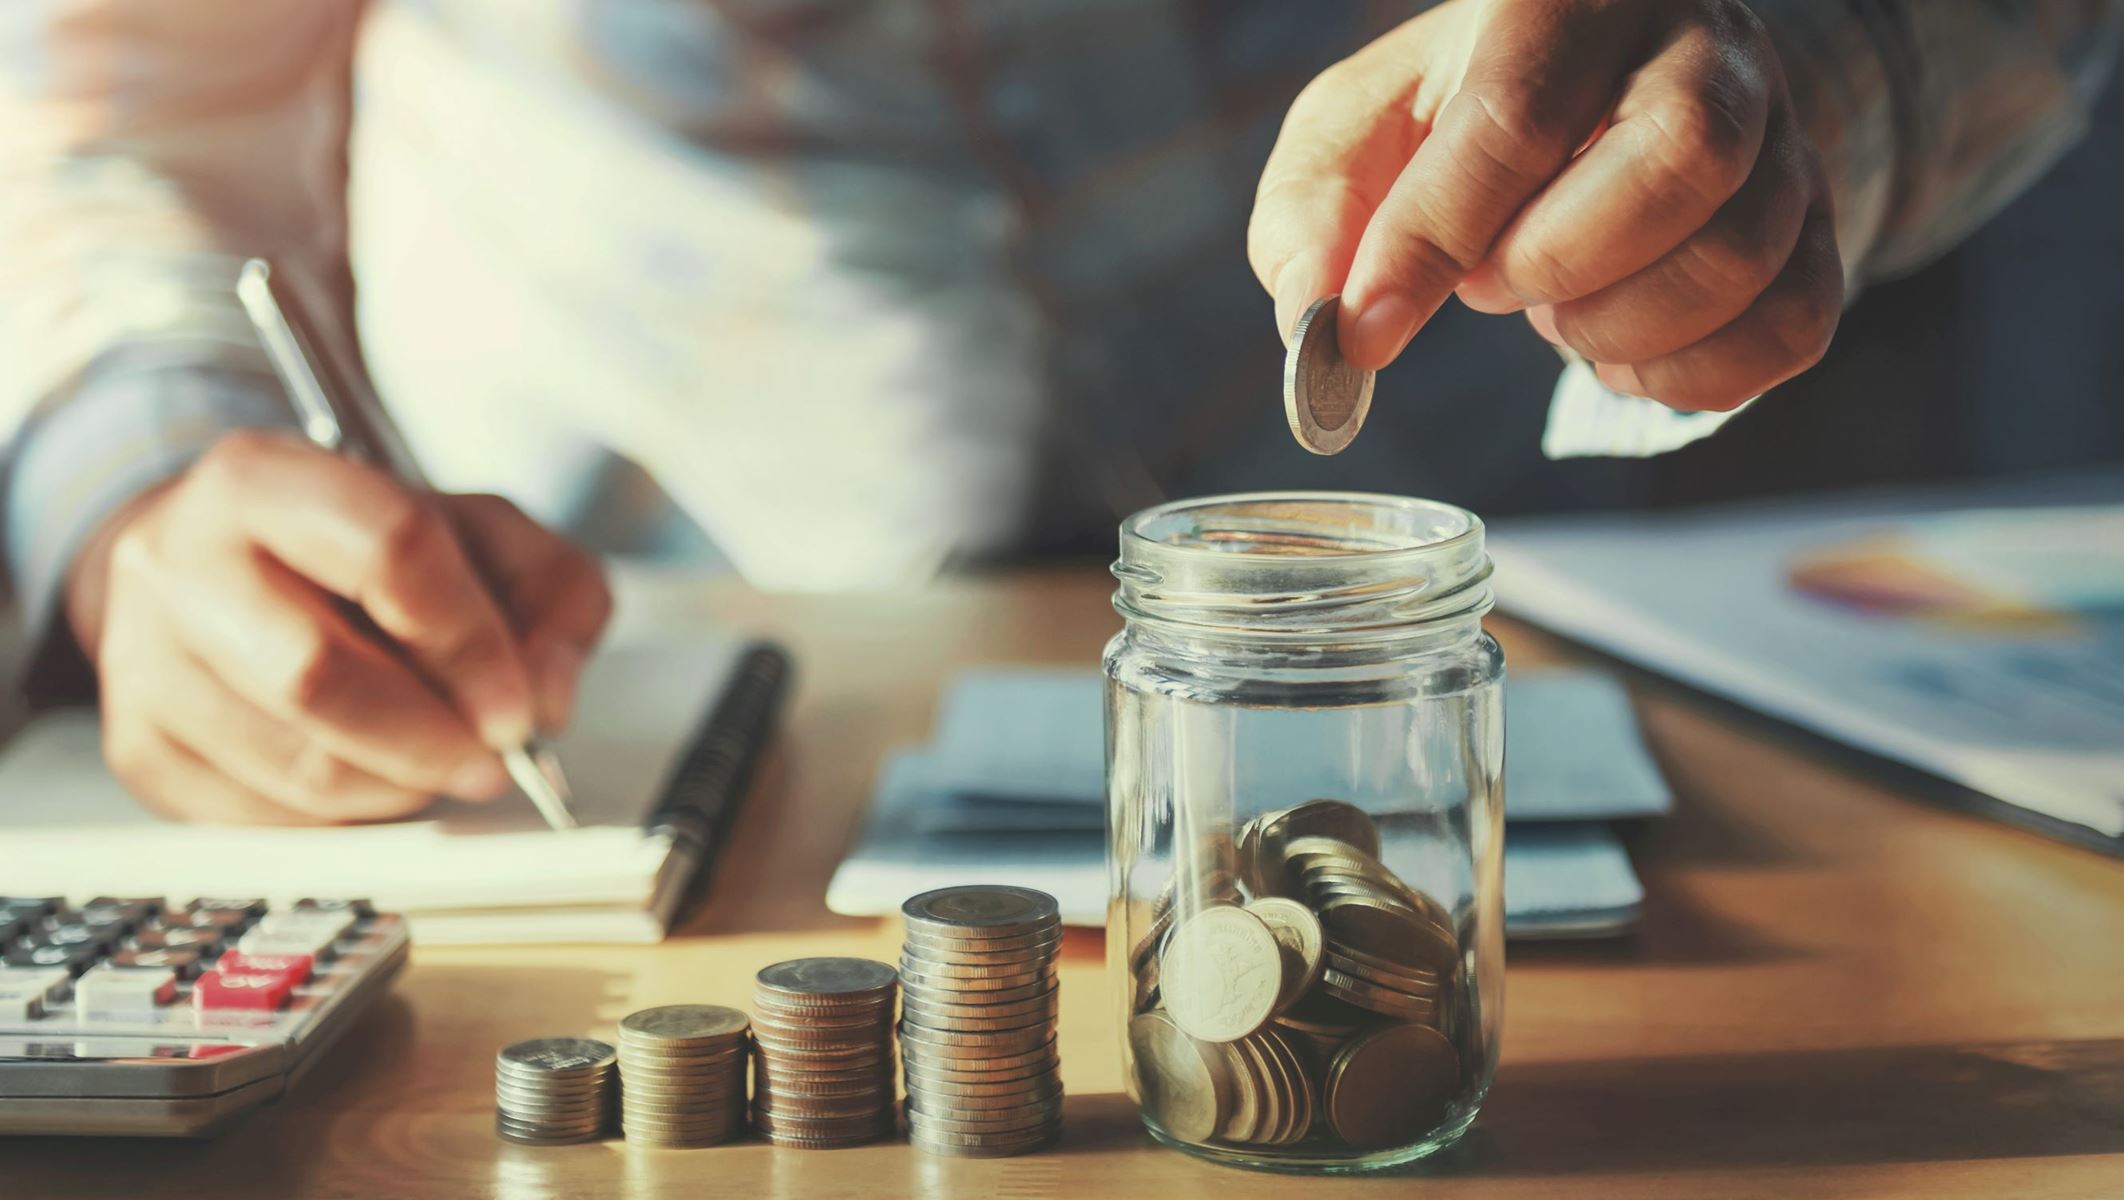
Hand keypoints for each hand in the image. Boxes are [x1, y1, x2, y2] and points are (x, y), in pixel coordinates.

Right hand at [66, 430, 612, 824]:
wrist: (225, 566)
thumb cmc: (363, 551)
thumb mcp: (483, 536)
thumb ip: (552, 595)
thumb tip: (548, 698)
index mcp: (266, 477)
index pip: (388, 550)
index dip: (471, 643)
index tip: (518, 708)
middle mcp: (180, 559)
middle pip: (319, 672)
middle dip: (430, 736)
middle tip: (490, 760)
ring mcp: (144, 657)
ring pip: (295, 764)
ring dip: (399, 785)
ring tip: (439, 761)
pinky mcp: (139, 745)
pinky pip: (265, 817)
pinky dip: (348, 815)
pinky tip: (377, 776)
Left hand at [1249, 0, 1841, 411]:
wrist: (1609, 86)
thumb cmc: (1467, 108)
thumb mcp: (1364, 129)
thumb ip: (1316, 214)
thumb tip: (1320, 313)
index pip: (1515, 119)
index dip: (1430, 242)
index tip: (1365, 331)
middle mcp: (1704, 43)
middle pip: (1681, 157)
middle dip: (1555, 261)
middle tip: (1492, 282)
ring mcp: (1782, 132)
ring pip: (1741, 253)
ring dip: (1616, 324)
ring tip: (1552, 305)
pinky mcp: (1818, 221)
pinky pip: (1790, 326)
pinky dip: (1686, 375)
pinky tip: (1619, 346)